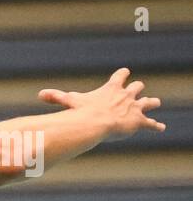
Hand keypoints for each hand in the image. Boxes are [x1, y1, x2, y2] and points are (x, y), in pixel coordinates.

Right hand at [38, 68, 165, 137]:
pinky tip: (160, 127)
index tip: (124, 72)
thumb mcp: (70, 101)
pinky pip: (151, 124)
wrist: (98, 123)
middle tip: (137, 91)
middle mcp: (127, 95)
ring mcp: (135, 107)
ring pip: (149, 102)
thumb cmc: (84, 111)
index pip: (121, 75)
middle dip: (137, 89)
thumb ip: (56, 97)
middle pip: (138, 86)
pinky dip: (155, 125)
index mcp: (112, 88)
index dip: (122, 75)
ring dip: (151, 103)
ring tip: (155, 103)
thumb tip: (39, 94)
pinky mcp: (139, 121)